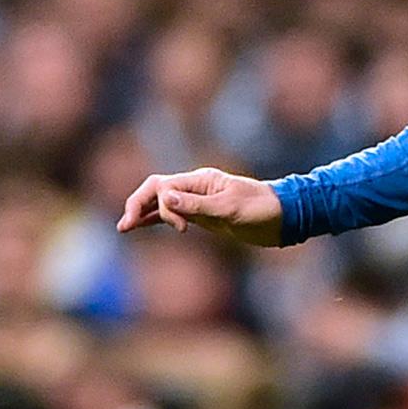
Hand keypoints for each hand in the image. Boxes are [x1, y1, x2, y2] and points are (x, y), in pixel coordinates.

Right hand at [117, 166, 283, 246]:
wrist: (283, 217)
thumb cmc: (261, 209)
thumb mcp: (230, 208)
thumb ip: (197, 205)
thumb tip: (165, 197)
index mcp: (201, 180)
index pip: (164, 186)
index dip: (159, 206)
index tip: (181, 228)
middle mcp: (196, 188)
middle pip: (156, 190)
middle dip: (138, 205)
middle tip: (125, 225)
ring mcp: (197, 201)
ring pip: (161, 202)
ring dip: (143, 213)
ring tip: (124, 228)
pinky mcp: (202, 215)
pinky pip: (173, 214)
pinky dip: (156, 219)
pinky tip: (142, 226)